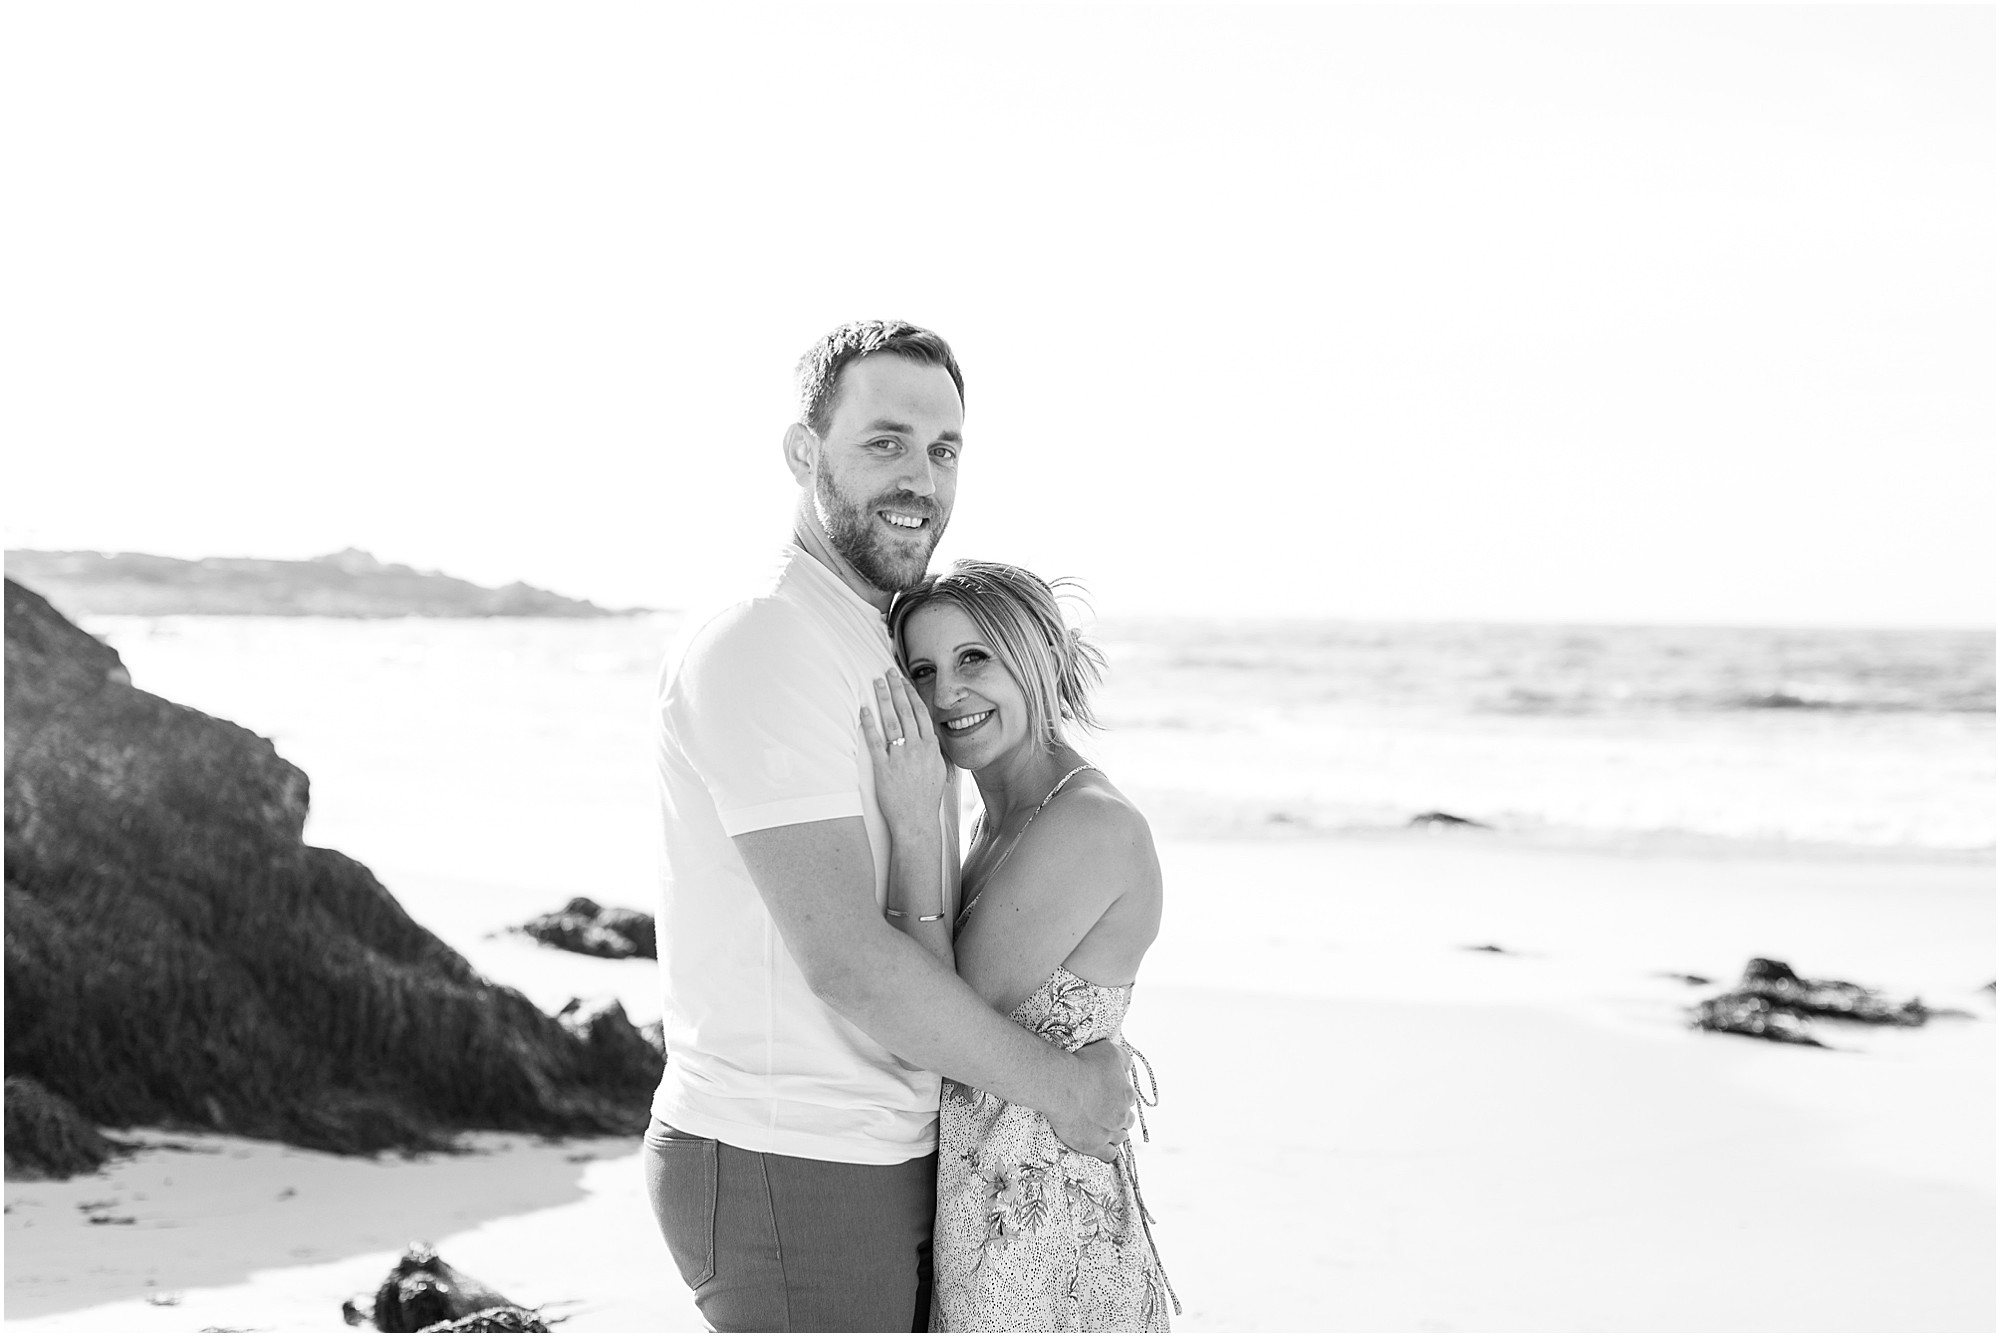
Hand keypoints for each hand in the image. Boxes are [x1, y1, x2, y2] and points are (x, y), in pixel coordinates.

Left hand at [860, 670, 946, 833]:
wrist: (917, 821)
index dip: (912, 694)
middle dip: (897, 688)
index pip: (921, 713)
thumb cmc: (926, 799)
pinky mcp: (884, 767)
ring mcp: (900, 757)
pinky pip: (875, 741)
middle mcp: (917, 748)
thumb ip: (934, 751)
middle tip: (888, 672)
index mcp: (931, 747)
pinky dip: (869, 724)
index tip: (905, 681)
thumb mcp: (939, 770)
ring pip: (891, 721)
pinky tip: (864, 710)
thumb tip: (929, 737)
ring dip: (883, 699)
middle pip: (906, 711)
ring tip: (876, 683)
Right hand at [1046, 1038, 1136, 1163]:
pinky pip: (1109, 1155)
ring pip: (1120, 1137)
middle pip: (1127, 1120)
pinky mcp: (1095, 1147)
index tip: (1106, 1094)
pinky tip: (1101, 1145)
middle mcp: (1123, 1116)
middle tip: (1103, 1111)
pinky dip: (1108, 1151)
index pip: (1129, 1099)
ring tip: (1102, 1128)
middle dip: (1118, 1116)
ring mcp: (1110, 1133)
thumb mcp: (1109, 1051)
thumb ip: (1124, 1058)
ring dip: (1114, 1133)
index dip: (1118, 1096)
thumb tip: (1128, 1066)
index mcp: (1128, 1094)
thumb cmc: (1083, 1064)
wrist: (1061, 1086)